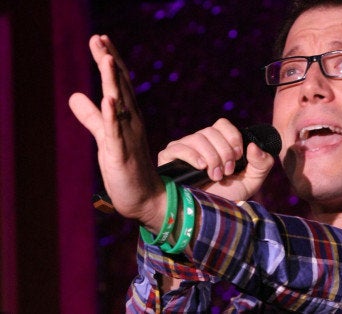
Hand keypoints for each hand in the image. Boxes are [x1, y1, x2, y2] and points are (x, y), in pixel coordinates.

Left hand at [69, 35, 165, 231]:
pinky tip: (108, 100)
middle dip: (110, 62)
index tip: (100, 39)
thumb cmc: (127, 168)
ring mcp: (128, 137)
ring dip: (113, 82)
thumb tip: (74, 95)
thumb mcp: (105, 137)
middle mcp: (132, 122)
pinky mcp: (122, 154)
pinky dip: (112, 115)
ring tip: (106, 59)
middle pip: (120, 86)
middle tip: (100, 38)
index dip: (109, 61)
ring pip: (120, 105)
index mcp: (128, 117)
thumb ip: (91, 116)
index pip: (118, 83)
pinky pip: (117, 132)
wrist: (145, 198)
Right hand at [158, 118, 274, 200]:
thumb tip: (253, 146)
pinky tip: (201, 168)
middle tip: (227, 172)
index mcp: (217, 143)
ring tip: (215, 176)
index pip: (222, 124)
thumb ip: (262, 163)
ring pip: (197, 138)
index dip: (233, 137)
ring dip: (212, 158)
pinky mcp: (168, 158)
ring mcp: (183, 148)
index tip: (238, 157)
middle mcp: (199, 142)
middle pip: (211, 131)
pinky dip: (192, 155)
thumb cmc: (228, 197)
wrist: (209, 216)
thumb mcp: (252, 181)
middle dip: (224, 152)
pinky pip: (178, 147)